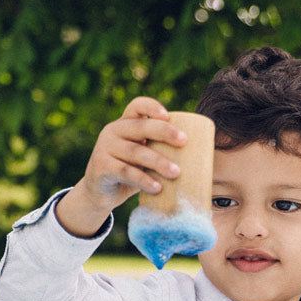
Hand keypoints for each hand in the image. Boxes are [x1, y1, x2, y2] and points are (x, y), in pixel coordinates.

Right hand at [55, 97, 186, 236]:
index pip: (137, 106)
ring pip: (135, 152)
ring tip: (176, 173)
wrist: (99, 194)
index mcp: (125, 124)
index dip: (152, 106)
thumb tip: (201, 157)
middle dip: (165, 132)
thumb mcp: (141, 157)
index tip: (168, 116)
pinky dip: (144, 180)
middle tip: (184, 141)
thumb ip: (158, 151)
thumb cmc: (129, 173)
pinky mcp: (100, 167)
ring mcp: (104, 148)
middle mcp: (112, 131)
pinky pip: (126, 172)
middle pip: (141, 126)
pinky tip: (157, 187)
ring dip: (158, 162)